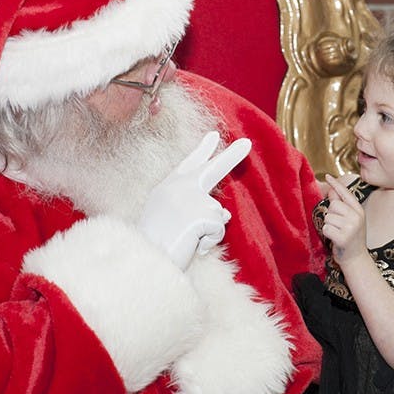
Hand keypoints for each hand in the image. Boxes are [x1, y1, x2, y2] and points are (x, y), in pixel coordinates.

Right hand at [138, 132, 250, 268]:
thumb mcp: (173, 221)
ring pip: (218, 214)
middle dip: (232, 155)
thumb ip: (197, 210)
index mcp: (167, 187)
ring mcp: (191, 197)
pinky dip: (210, 241)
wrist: (146, 258)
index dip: (202, 150)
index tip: (213, 135)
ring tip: (184, 239)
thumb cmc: (156, 245)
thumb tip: (226, 213)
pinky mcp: (202, 213)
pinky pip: (219, 229)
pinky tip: (191, 244)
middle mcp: (179, 186)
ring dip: (208, 232)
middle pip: (213, 169)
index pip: (188, 164)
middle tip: (247, 143)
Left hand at [320, 174, 367, 264]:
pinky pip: (326, 228)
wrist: (356, 259)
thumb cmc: (351, 238)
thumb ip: (341, 205)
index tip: (327, 176)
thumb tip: (331, 190)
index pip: (345, 194)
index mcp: (359, 211)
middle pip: (333, 206)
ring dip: (329, 226)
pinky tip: (335, 239)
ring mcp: (350, 227)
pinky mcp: (342, 237)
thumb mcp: (350, 220)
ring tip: (337, 233)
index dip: (336, 185)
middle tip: (338, 226)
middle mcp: (356, 217)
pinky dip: (327, 234)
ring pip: (328, 217)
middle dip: (331, 215)